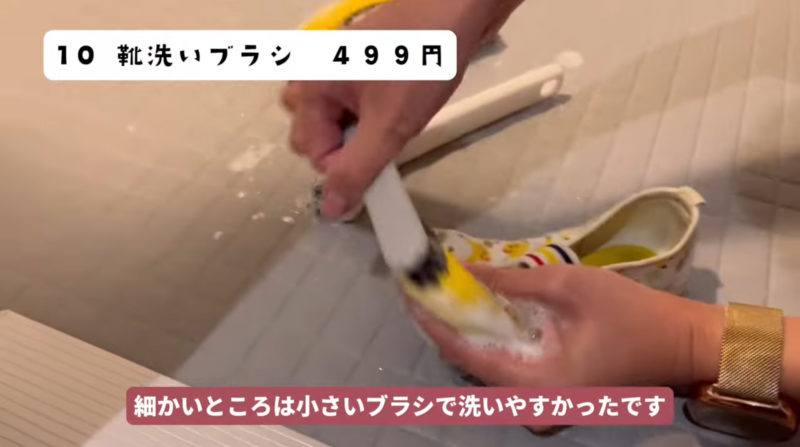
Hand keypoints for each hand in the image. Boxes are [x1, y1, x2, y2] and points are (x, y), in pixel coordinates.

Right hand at [282, 0, 521, 217]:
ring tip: (390, 120)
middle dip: (347, 148)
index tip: (380, 160)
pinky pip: (349, 102)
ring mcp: (335, 66)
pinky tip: (396, 103)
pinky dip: (368, 114)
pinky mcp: (357, 63)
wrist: (456, 10)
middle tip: (384, 136)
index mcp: (310, 87)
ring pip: (332, 120)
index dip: (346, 166)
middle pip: (313, 135)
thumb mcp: (389, 127)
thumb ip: (357, 171)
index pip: (313, 152)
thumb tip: (331, 210)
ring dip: (357, 133)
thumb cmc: (420, 64)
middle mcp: (313, 74)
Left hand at [408, 264, 723, 388]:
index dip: (434, 322)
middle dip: (446, 324)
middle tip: (423, 288)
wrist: (680, 345)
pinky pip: (507, 369)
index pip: (465, 354)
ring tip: (444, 295)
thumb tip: (462, 271)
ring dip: (466, 331)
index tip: (409, 293)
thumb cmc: (630, 314)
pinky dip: (491, 340)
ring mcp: (540, 406)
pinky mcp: (549, 395)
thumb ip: (508, 281)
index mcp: (535, 385)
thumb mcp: (566, 286)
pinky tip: (480, 313)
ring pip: (486, 368)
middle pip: (471, 364)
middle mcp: (530, 406)